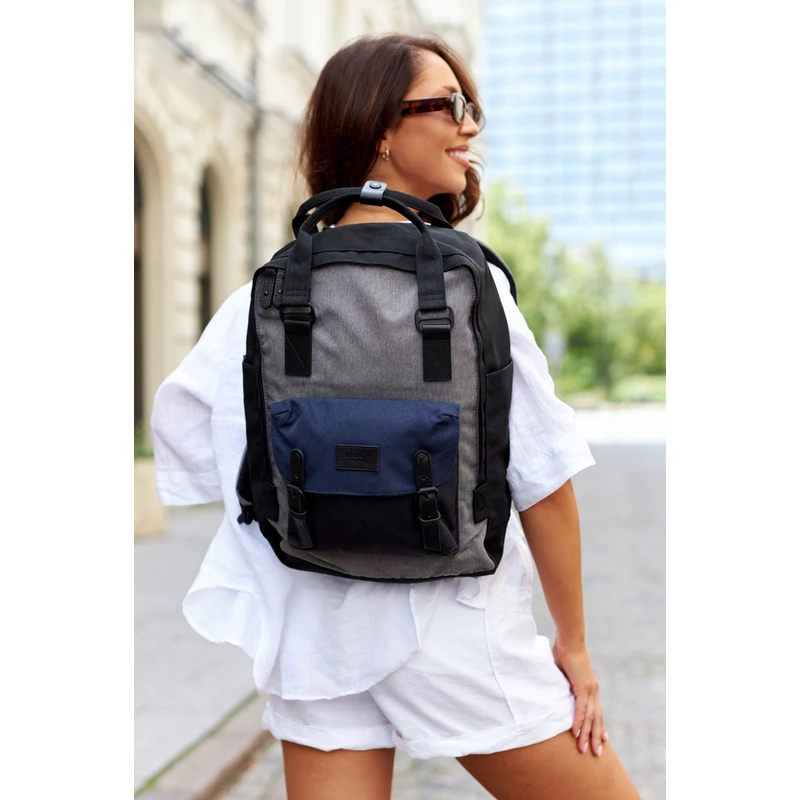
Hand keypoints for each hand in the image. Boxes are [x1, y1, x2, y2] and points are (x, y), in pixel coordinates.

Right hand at [552, 637, 608, 756]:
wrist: (569, 639)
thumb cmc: (565, 650)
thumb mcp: (564, 671)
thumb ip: (563, 682)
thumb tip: (556, 687)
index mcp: (590, 686)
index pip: (597, 710)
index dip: (599, 725)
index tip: (602, 738)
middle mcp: (593, 689)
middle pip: (597, 718)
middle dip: (596, 736)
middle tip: (597, 753)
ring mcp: (589, 689)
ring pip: (590, 717)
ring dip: (587, 734)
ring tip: (585, 750)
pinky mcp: (582, 687)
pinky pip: (581, 709)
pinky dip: (579, 722)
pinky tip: (577, 734)